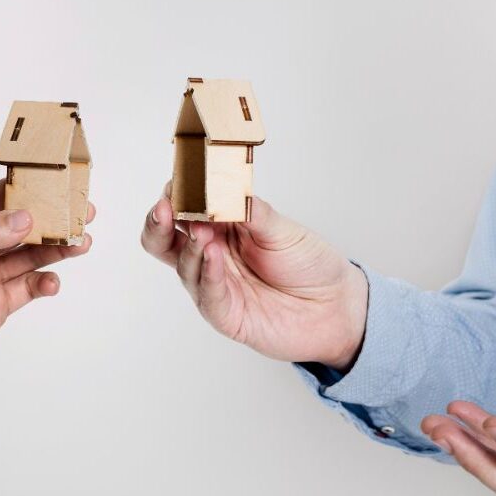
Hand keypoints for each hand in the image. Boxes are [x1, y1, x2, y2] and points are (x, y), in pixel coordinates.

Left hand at [0, 180, 95, 410]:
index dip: (30, 187)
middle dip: (54, 219)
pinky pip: (30, 287)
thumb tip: (25, 218)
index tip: (59, 180)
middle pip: (25, 227)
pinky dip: (45, 283)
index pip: (1, 197)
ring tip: (81, 243)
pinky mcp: (0, 303)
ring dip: (57, 249)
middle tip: (83, 213)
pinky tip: (52, 282)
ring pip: (33, 256)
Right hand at [140, 186, 367, 368]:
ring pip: (184, 266)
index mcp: (221, 228)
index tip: (177, 181)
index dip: (176, 195)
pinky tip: (211, 255)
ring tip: (201, 231)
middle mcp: (211, 256)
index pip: (185, 209)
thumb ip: (252, 211)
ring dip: (189, 246)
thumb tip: (225, 188)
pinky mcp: (226, 314)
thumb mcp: (282, 228)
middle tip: (165, 208)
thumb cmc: (309, 264)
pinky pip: (208, 295)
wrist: (336, 305)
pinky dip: (207, 274)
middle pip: (165, 241)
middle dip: (159, 223)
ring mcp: (215, 285)